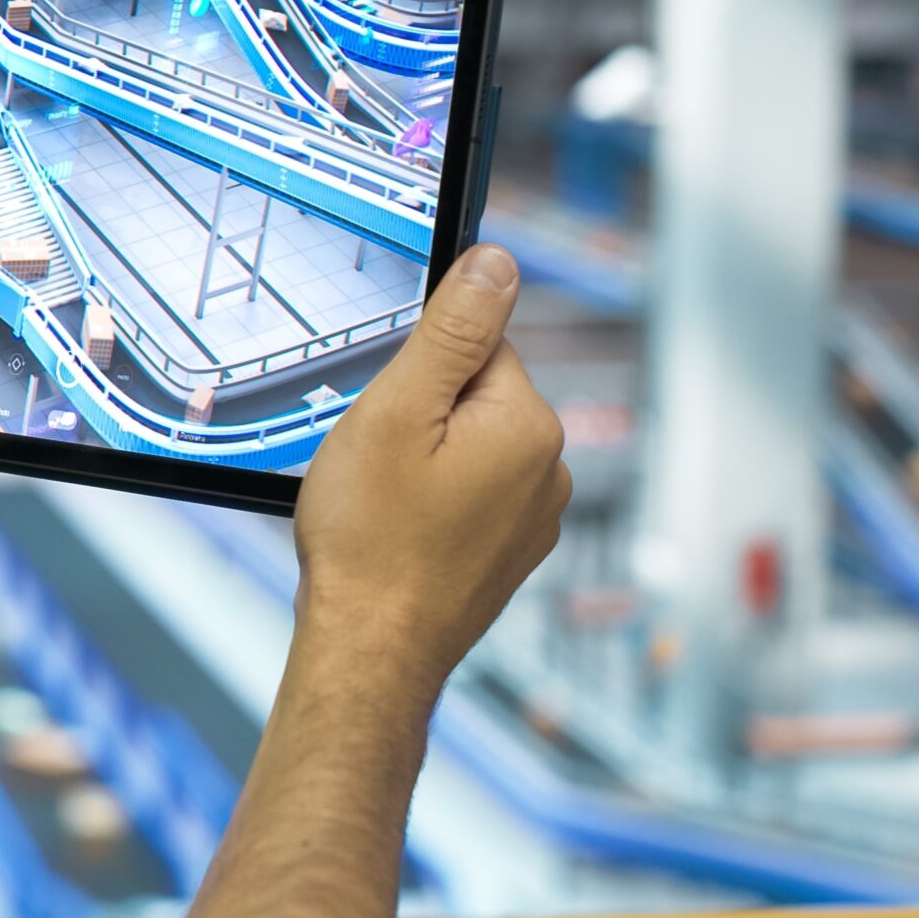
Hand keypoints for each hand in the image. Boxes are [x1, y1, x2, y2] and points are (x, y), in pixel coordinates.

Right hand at [291, 243, 569, 705]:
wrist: (369, 654)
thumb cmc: (370, 541)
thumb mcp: (398, 412)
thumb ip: (452, 331)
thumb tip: (496, 263)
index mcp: (530, 427)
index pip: (479, 345)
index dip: (418, 371)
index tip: (388, 414)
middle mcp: (549, 472)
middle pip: (476, 397)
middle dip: (422, 417)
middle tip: (377, 466)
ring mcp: (533, 521)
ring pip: (469, 450)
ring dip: (425, 463)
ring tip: (384, 507)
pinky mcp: (509, 556)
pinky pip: (470, 498)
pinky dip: (433, 507)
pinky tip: (399, 536)